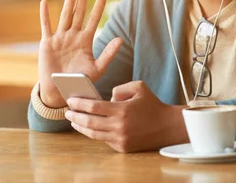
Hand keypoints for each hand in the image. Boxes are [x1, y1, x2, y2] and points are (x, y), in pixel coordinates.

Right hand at [38, 0, 122, 107]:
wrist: (60, 91)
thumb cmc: (80, 81)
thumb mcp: (97, 68)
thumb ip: (108, 54)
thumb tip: (120, 39)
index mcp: (85, 41)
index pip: (93, 20)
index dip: (98, 7)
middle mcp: (73, 36)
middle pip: (78, 14)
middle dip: (82, 0)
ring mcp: (60, 38)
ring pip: (65, 17)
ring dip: (68, 3)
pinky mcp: (47, 43)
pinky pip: (46, 26)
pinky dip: (45, 15)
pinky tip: (45, 3)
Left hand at [65, 81, 188, 152]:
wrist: (168, 126)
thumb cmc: (152, 104)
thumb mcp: (138, 87)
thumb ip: (119, 88)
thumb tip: (106, 97)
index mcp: (121, 110)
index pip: (94, 107)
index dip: (80, 104)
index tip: (70, 100)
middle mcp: (119, 126)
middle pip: (89, 122)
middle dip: (75, 116)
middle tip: (67, 112)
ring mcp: (120, 139)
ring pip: (94, 134)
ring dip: (81, 127)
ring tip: (73, 121)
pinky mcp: (123, 147)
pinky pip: (104, 139)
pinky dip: (95, 133)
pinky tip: (88, 128)